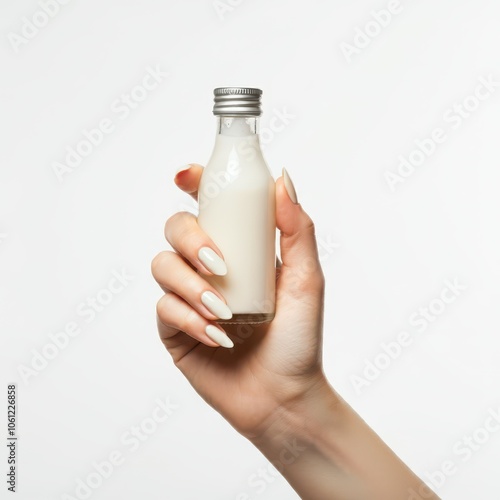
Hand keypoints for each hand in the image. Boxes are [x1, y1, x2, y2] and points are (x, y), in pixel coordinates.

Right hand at [152, 164, 327, 437]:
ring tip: (223, 310)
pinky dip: (188, 319)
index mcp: (240, 250)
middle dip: (191, 238)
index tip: (187, 176)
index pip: (210, 206)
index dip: (194, 184)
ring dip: (189, 285)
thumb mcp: (307, 280)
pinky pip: (164, 308)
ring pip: (163, 265)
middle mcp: (210, 268)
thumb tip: (282, 179)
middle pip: (177, 229)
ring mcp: (189, 297)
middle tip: (218, 263)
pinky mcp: (174, 329)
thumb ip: (297, 229)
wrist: (284, 397)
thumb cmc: (299, 339)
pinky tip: (217, 336)